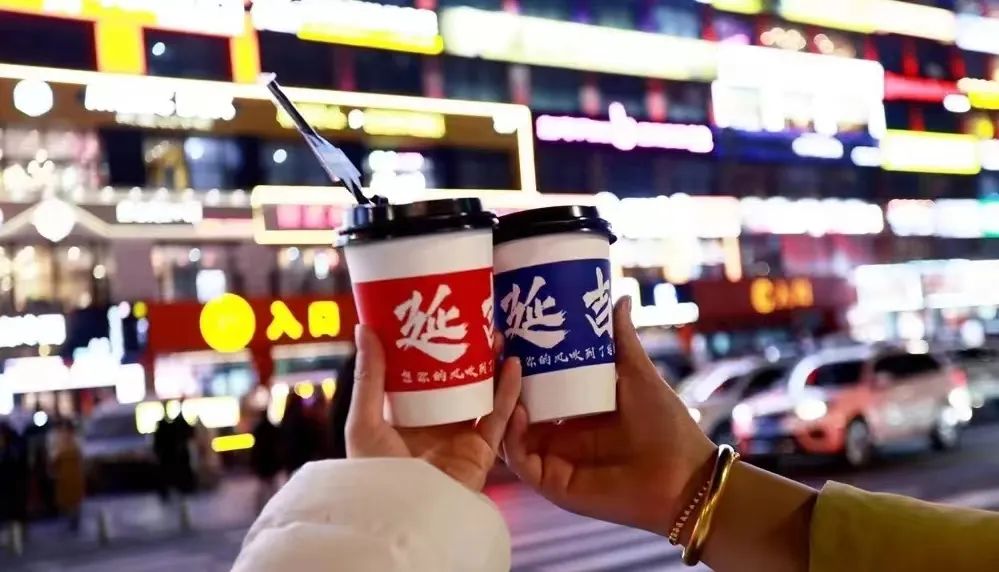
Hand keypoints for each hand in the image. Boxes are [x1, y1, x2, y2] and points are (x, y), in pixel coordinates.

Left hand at [346, 325, 521, 491]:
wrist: (404, 517)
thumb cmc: (375, 474)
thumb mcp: (365, 421)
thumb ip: (370, 378)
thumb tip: (365, 328)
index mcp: (405, 416)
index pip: (422, 374)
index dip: (432, 346)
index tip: (440, 316)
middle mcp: (434, 423)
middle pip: (458, 381)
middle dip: (469, 352)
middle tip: (478, 321)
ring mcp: (460, 437)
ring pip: (483, 394)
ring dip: (493, 366)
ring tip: (500, 335)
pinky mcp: (481, 451)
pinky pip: (499, 418)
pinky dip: (509, 393)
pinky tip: (515, 367)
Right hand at [502, 297, 715, 536]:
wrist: (684, 475)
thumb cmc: (666, 426)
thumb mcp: (637, 374)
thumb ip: (621, 341)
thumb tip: (618, 298)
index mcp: (575, 413)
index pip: (535, 388)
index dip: (519, 366)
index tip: (508, 335)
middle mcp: (559, 436)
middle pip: (516, 408)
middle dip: (502, 382)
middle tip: (497, 348)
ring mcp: (553, 459)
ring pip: (511, 432)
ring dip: (503, 405)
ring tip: (504, 373)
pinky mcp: (552, 483)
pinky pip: (520, 461)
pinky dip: (513, 437)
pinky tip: (519, 412)